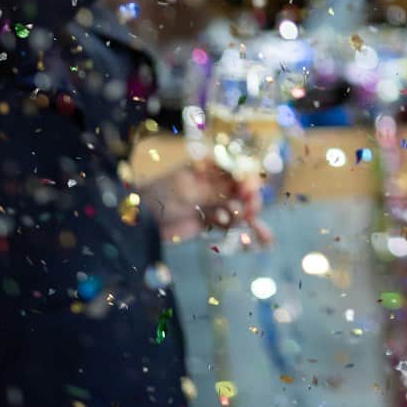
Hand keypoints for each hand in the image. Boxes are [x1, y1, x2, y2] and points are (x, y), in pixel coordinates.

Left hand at [147, 161, 272, 245]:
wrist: (142, 221)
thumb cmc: (161, 196)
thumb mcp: (187, 189)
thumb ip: (216, 188)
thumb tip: (243, 185)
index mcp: (210, 166)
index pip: (237, 167)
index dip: (247, 178)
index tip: (249, 191)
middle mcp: (217, 181)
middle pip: (243, 188)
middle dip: (251, 199)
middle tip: (251, 212)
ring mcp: (216, 201)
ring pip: (241, 207)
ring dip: (252, 219)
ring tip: (263, 235)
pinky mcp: (213, 220)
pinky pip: (234, 224)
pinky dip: (245, 231)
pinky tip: (257, 240)